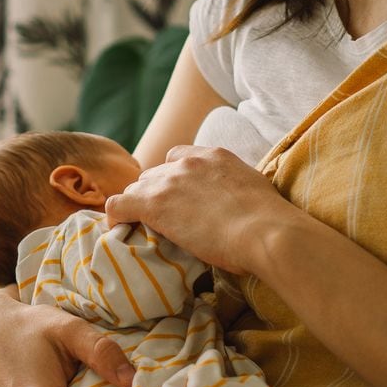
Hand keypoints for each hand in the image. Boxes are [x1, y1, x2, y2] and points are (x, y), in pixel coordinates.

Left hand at [104, 145, 291, 274]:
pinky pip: (119, 204)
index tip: (176, 198)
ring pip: (136, 188)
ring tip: (142, 229)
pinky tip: (119, 229)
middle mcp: (188, 162)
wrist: (265, 231)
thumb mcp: (252, 191)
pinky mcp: (154, 204)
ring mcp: (169, 181)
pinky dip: (116, 216)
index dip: (173, 179)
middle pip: (154, 174)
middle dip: (154, 193)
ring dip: (138, 206)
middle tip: (162, 219)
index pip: (177, 158)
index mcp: (214, 155)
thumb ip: (234, 189)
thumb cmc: (270, 222)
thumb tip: (235, 208)